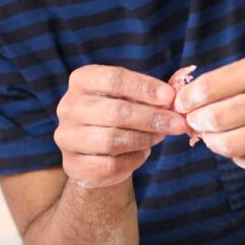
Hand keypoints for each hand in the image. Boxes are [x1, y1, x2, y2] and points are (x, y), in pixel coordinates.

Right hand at [55, 65, 186, 187]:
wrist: (97, 153)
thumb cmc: (118, 117)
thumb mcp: (128, 98)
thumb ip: (146, 97)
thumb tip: (171, 102)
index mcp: (81, 81)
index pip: (113, 79)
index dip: (143, 87)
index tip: (169, 97)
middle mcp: (68, 107)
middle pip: (115, 112)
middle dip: (151, 118)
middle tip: (177, 123)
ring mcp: (67, 137)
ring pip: (111, 140)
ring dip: (144, 139)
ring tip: (161, 136)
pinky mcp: (72, 164)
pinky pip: (109, 164)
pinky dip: (133, 159)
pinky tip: (142, 153)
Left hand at [173, 52, 244, 171]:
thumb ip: (231, 80)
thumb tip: (188, 100)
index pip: (207, 88)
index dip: (186, 100)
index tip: (181, 104)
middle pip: (213, 119)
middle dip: (196, 122)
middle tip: (194, 122)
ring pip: (227, 145)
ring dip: (212, 141)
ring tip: (213, 135)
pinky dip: (236, 155)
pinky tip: (240, 143)